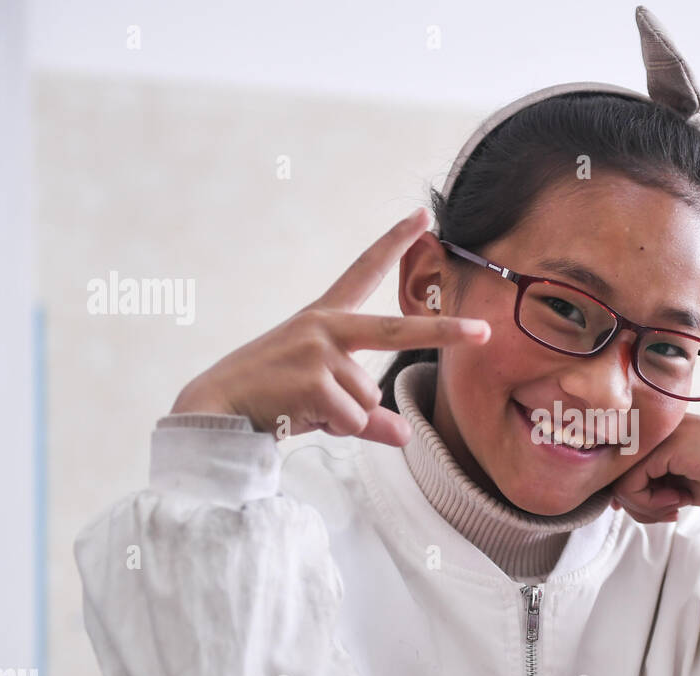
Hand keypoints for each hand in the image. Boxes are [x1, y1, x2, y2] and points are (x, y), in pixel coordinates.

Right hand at [170, 208, 489, 442]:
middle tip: (485, 333)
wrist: (215, 411)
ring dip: (344, 416)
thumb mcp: (322, 400)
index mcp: (325, 318)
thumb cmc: (271, 400)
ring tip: (303, 408)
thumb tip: (405, 437)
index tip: (421, 214)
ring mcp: (318, 350)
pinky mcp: (312, 378)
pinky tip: (298, 416)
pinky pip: (353, 418)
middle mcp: (324, 326)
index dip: (393, 242)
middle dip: (445, 333)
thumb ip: (367, 415)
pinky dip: (334, 429)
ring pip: (368, 397)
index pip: (363, 271)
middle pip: (397, 331)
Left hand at [609, 413, 699, 522]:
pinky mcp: (660, 447)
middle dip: (640, 508)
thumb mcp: (681, 484)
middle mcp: (653, 431)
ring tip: (676, 506)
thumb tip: (618, 502)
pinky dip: (651, 503)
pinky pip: (632, 485)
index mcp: (658, 436)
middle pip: (618, 478)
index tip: (657, 512)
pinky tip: (678, 500)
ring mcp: (656, 435)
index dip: (631, 498)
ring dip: (648, 508)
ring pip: (621, 484)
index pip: (622, 469)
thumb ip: (652, 488)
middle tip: (670, 514)